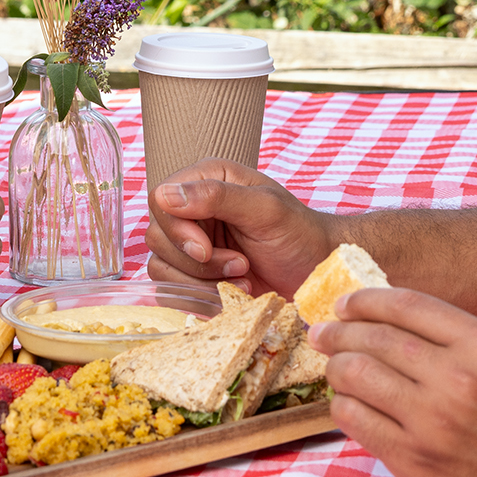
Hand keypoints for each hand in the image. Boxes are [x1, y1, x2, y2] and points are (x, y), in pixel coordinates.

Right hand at [145, 161, 336, 296]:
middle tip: (240, 265)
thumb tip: (165, 195)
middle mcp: (194, 209)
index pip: (160, 199)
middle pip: (157, 236)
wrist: (319, 270)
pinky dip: (202, 296)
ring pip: (161, 266)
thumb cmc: (299, 233)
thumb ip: (217, 196)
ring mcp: (193, 243)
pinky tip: (236, 291)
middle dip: (197, 261)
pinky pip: (174, 289)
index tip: (206, 249)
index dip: (177, 229)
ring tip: (243, 277)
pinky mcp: (196, 274)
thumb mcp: (265, 209)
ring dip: (201, 281)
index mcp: (207, 180)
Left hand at [315, 286, 476, 476]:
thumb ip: (455, 341)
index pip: (406, 304)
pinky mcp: (414, 461)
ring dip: (337, 367)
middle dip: (339, 331)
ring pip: (357, 375)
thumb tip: (388, 320)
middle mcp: (456, 378)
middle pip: (375, 337)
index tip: (345, 303)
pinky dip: (343, 406)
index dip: (366, 299)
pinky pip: (356, 420)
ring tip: (334, 368)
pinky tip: (347, 404)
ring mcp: (432, 422)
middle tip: (323, 333)